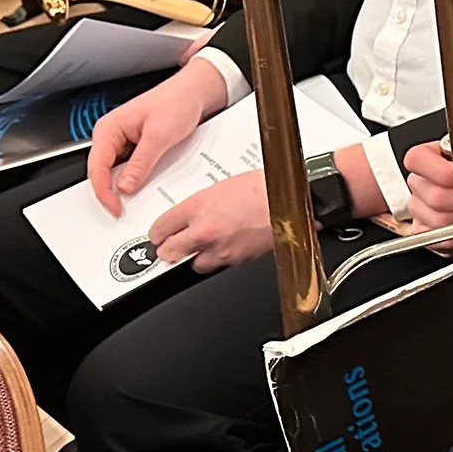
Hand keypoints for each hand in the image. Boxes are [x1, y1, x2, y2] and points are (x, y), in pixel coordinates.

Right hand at [86, 57, 229, 214]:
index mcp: (109, 128)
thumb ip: (141, 163)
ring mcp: (123, 141)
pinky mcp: (137, 146)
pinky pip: (131, 167)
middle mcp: (112, 134)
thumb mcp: (160, 135)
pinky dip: (137, 178)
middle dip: (111, 191)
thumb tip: (125, 186)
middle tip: (123, 210)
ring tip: (136, 200)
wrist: (196, 91)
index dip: (103, 191)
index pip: (96, 167)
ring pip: (117, 171)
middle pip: (103, 171)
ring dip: (126, 185)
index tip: (115, 207)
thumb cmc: (178, 101)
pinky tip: (146, 186)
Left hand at [146, 169, 273, 271]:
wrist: (294, 200)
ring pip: (193, 264)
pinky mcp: (237, 261)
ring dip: (196, 256)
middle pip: (168, 253)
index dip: (158, 233)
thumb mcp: (224, 186)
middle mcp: (204, 230)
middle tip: (173, 245)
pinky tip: (228, 246)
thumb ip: (202, 203)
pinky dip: (220, 259)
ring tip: (205, 246)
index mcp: (197, 206)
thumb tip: (193, 213)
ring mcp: (220, 249)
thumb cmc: (266, 187)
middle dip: (170, 249)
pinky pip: (219, 266)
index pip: (159, 229)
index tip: (159, 234)